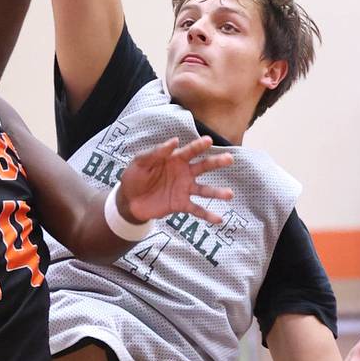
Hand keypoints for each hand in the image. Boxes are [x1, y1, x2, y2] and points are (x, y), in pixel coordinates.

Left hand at [118, 136, 233, 224]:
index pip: (189, 151)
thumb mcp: (141, 162)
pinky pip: (197, 210)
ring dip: (217, 192)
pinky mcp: (181, 205)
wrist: (129, 200)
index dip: (199, 145)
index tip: (209, 140)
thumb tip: (174, 140)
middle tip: (230, 159)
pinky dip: (207, 215)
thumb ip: (157, 152)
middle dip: (216, 162)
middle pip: (203, 167)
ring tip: (229, 194)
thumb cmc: (135, 176)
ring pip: (204, 190)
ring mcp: (184, 189)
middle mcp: (184, 173)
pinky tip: (219, 220)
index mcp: (174, 159)